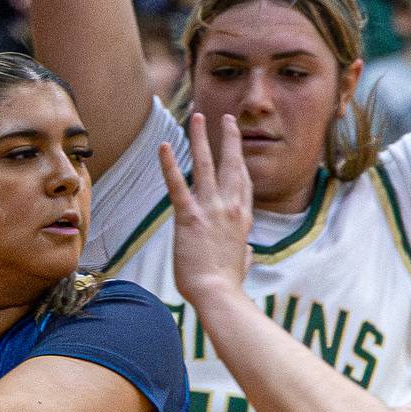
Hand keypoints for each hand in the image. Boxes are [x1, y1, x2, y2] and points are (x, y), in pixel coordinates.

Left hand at [161, 114, 252, 305]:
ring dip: (201, 138)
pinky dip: (168, 164)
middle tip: (227, 119)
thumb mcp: (243, 265)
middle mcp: (231, 208)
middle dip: (230, 139)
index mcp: (243, 219)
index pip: (244, 184)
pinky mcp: (189, 217)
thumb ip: (245, 255)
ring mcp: (211, 210)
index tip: (236, 149)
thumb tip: (247, 254)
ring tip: (197, 117)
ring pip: (206, 165)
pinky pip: (177, 185)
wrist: (218, 294)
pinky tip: (163, 146)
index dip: (240, 164)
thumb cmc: (228, 285)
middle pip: (233, 164)